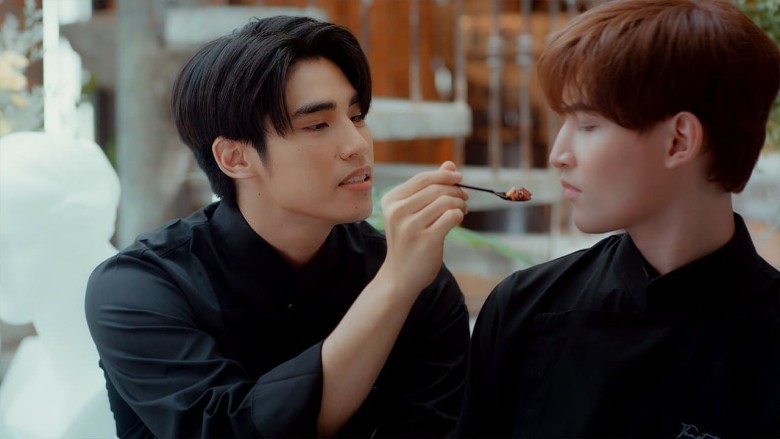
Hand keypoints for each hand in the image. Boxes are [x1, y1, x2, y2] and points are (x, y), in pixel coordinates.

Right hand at [378, 161, 467, 294]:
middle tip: (464, 198)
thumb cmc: (408, 241)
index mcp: (391, 200)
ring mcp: (410, 226)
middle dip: (456, 190)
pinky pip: (451, 217)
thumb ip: (429, 188)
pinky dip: (459, 215)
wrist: (400, 277)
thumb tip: (450, 165)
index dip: (444, 175)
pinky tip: (458, 219)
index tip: (459, 179)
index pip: (422, 178)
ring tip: (462, 210)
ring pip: (446, 201)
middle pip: (436, 188)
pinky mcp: (426, 240)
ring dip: (460, 203)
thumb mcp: (412, 212)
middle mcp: (397, 212)